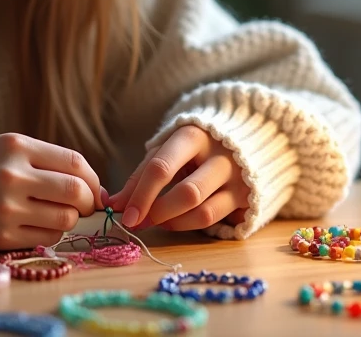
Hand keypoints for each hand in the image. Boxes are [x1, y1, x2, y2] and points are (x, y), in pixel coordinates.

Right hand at [0, 133, 101, 250]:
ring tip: (58, 212)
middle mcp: (12, 176)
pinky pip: (47, 238)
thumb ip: (50, 162)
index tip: (94, 188)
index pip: (74, 163)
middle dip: (89, 202)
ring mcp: (6, 208)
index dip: (93, 179)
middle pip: (75, 192)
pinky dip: (52, 232)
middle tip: (86, 205)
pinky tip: (39, 223)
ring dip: (70, 218)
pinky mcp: (1, 236)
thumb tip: (96, 189)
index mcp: (17, 147)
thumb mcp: (11, 148)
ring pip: (64, 219)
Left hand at [107, 125, 248, 231]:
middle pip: (186, 193)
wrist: (243, 138)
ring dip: (172, 222)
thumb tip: (114, 204)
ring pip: (202, 211)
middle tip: (137, 223)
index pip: (162, 167)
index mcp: (193, 136)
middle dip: (157, 212)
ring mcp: (237, 178)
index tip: (125, 215)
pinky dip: (189, 225)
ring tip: (156, 222)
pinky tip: (174, 222)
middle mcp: (219, 156)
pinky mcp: (245, 197)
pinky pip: (214, 219)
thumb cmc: (193, 146)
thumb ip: (141, 174)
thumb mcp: (166, 150)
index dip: (141, 194)